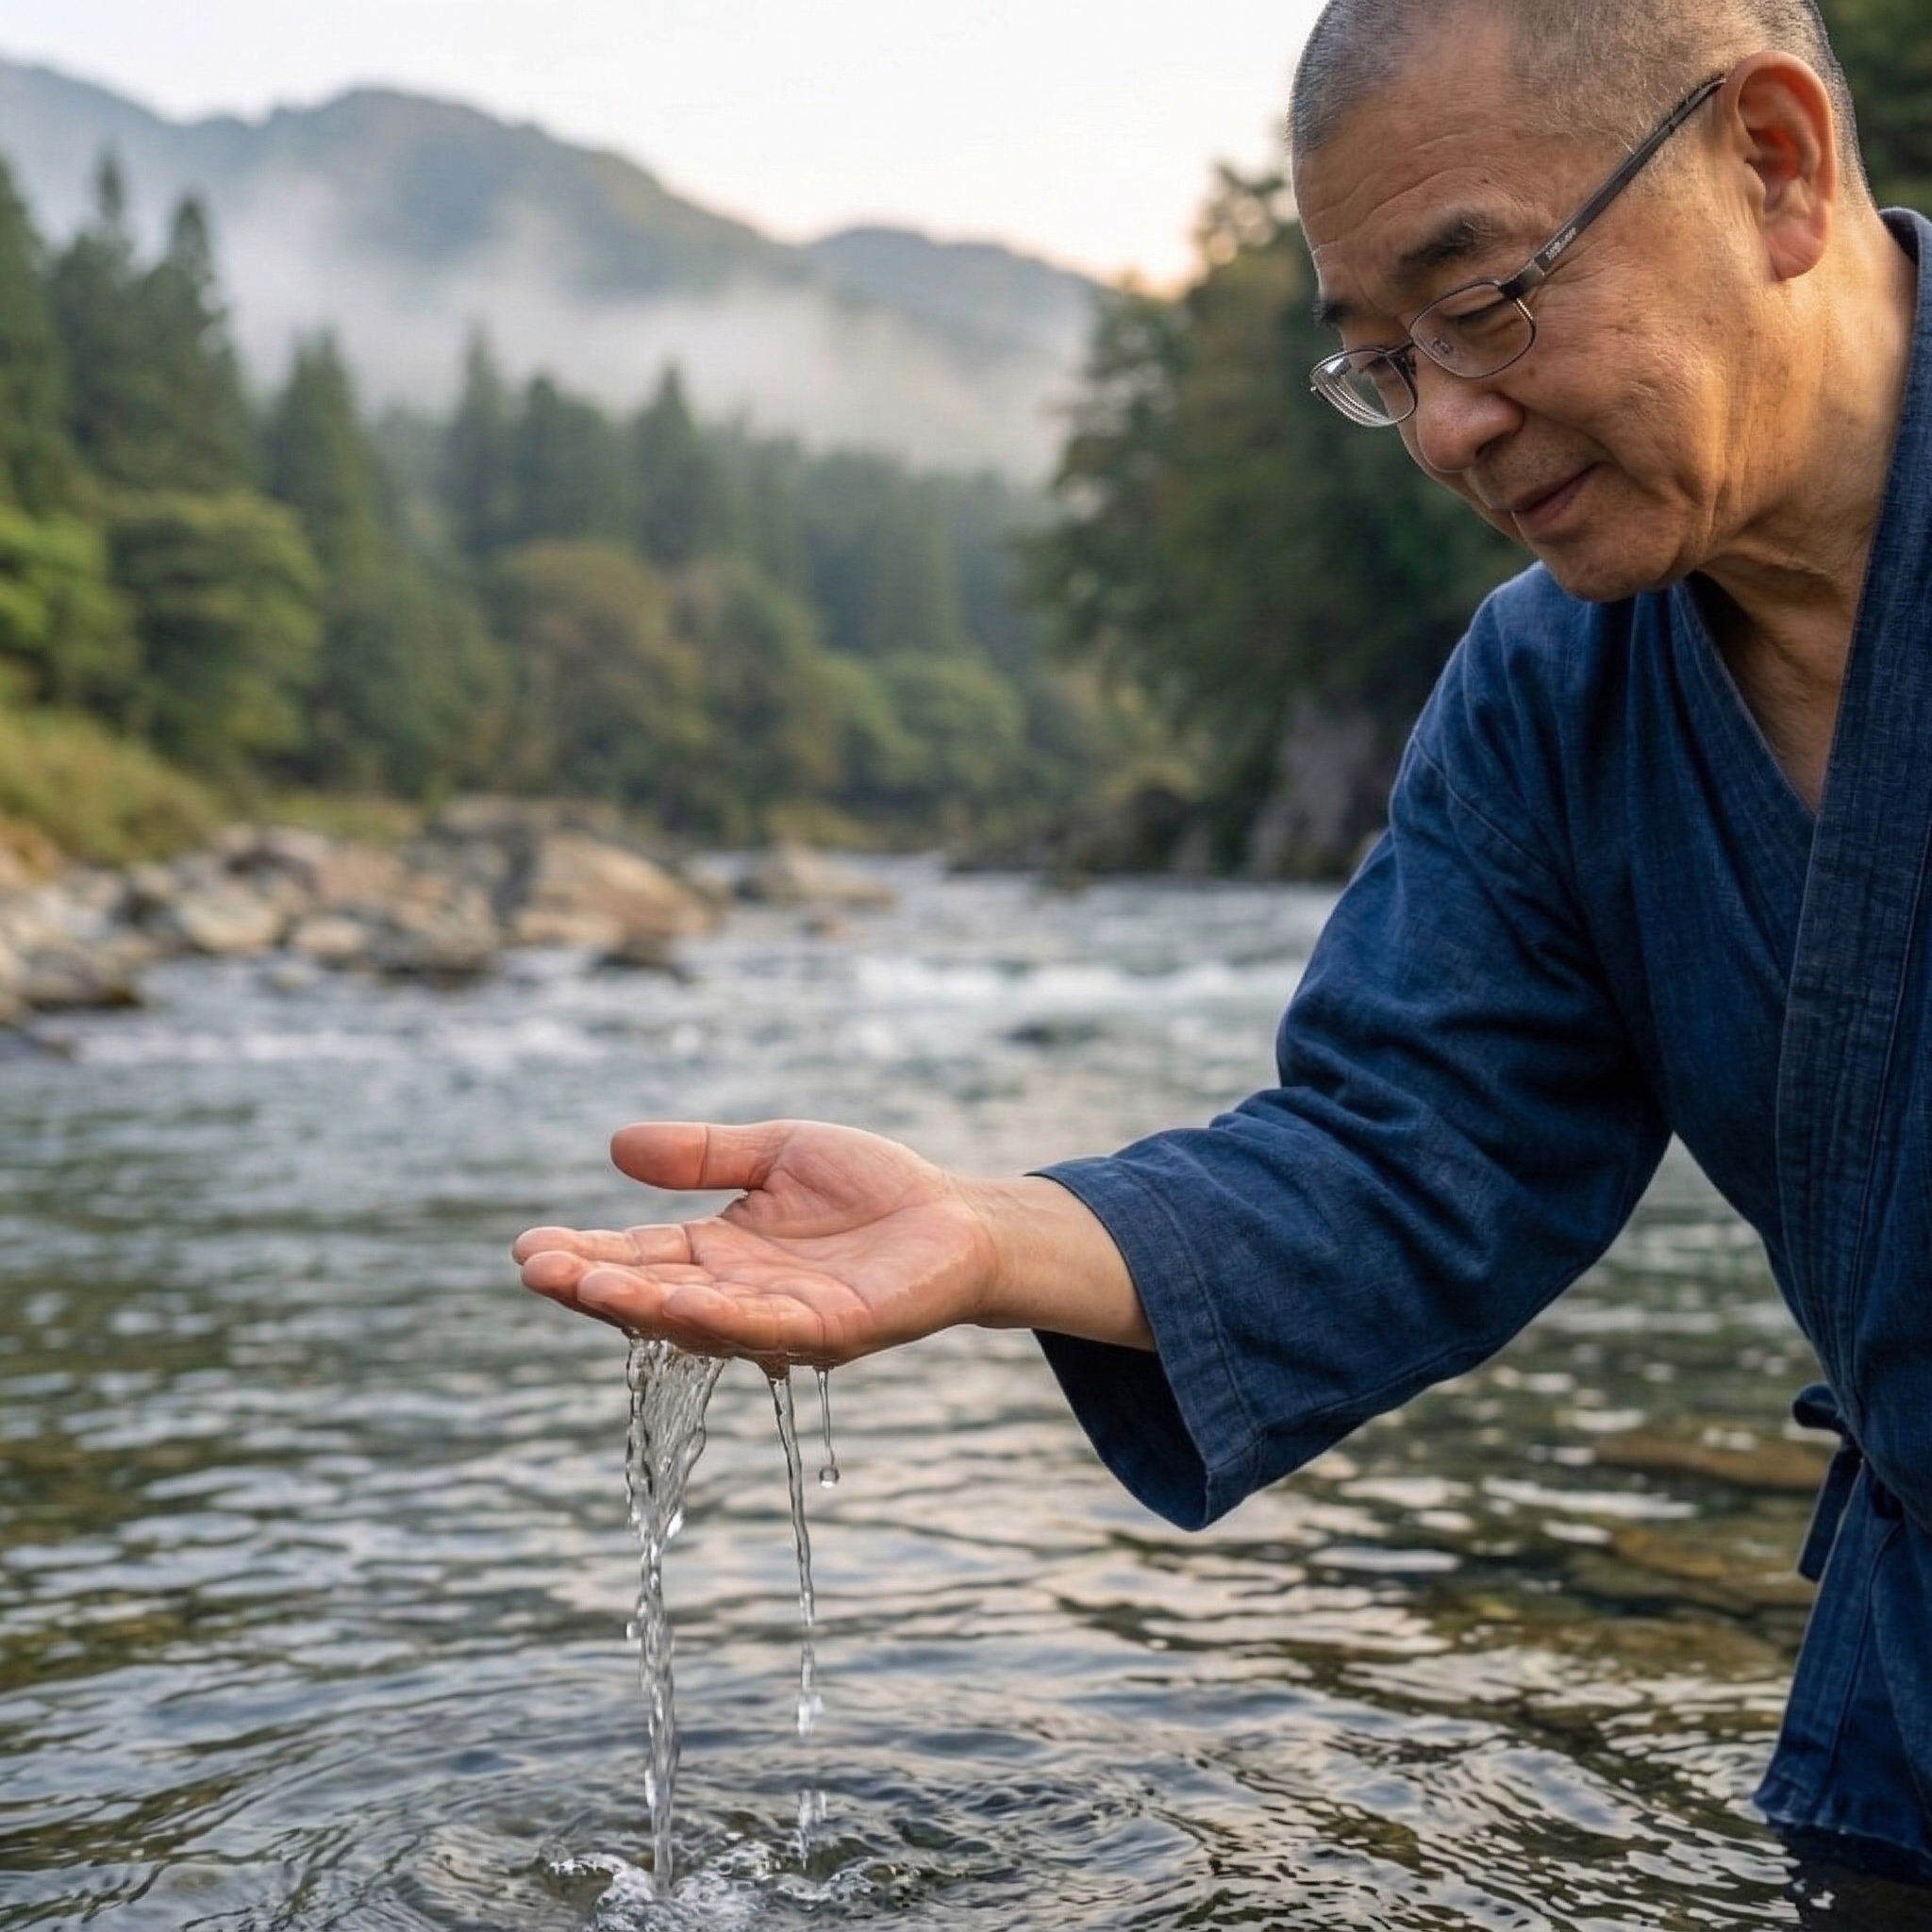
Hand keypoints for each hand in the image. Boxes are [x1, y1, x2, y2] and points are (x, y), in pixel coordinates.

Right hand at [513, 1120, 1150, 1363]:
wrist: (959, 1218)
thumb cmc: (872, 1188)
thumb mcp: (777, 1154)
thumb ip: (703, 1155)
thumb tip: (616, 1145)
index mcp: (719, 1254)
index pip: (638, 1258)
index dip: (585, 1255)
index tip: (527, 1247)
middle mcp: (739, 1296)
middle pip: (651, 1298)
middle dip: (592, 1286)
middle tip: (535, 1269)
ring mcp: (782, 1320)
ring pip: (698, 1320)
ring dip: (640, 1306)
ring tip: (586, 1283)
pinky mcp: (833, 1331)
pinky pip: (770, 1325)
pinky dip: (723, 1314)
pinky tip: (682, 1298)